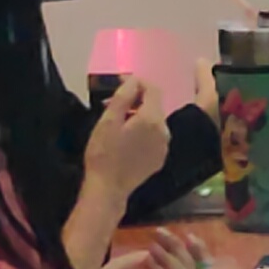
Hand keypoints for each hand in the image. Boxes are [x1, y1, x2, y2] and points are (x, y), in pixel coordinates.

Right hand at [84, 79, 174, 197]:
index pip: (153, 89)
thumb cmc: (103, 153)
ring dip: (139, 116)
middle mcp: (164, 131)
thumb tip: (133, 80)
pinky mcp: (160, 158)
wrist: (108, 188)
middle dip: (135, 100)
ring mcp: (164, 146)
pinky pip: (154, 136)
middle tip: (112, 104)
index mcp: (152, 119)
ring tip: (116, 121)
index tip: (121, 83)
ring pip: (154, 121)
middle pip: (155, 105)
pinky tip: (126, 138)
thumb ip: (123, 97)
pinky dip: (143, 131)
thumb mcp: (108, 121)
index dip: (138, 83)